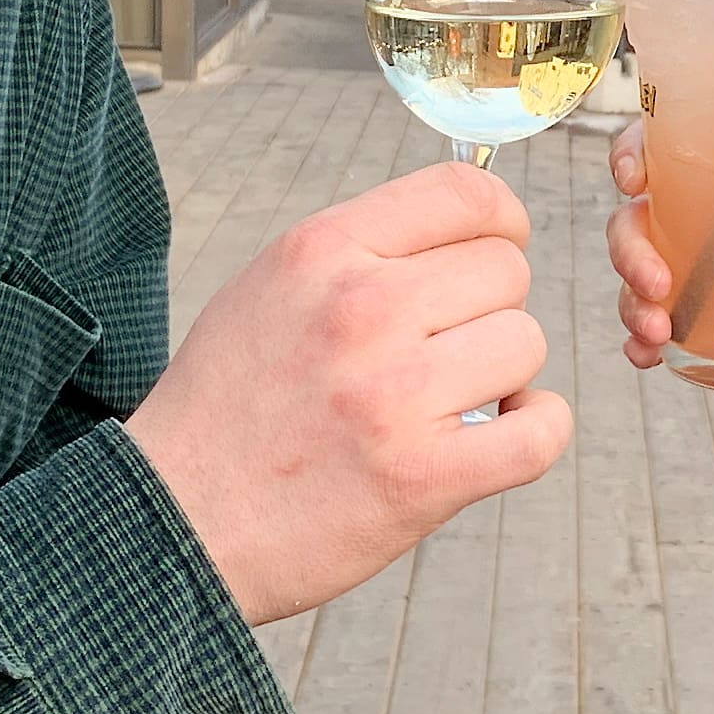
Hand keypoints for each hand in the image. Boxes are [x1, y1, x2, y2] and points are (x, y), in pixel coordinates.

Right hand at [127, 160, 569, 626]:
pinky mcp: (423, 478)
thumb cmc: (227, 405)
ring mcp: (394, 395)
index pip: (466, 193)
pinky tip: (502, 434)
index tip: (493, 253)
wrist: (173, 520)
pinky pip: (541, 433)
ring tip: (452, 400)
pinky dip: (537, 430)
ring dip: (504, 375)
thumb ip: (360, 250)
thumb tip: (463, 228)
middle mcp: (362, 309)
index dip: (500, 223)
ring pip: (526, 344)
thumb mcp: (270, 286)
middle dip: (489, 310)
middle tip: (445, 351)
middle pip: (507, 271)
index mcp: (323, 250)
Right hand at [605, 121, 713, 387]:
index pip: (666, 144)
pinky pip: (645, 328)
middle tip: (658, 279)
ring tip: (661, 328)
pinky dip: (639, 341)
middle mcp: (699, 219)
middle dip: (629, 246)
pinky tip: (648, 355)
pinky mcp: (691, 323)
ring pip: (632, 273)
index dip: (634, 151)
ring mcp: (689, 272)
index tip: (635, 174)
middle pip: (634, 215)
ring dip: (631, 300)